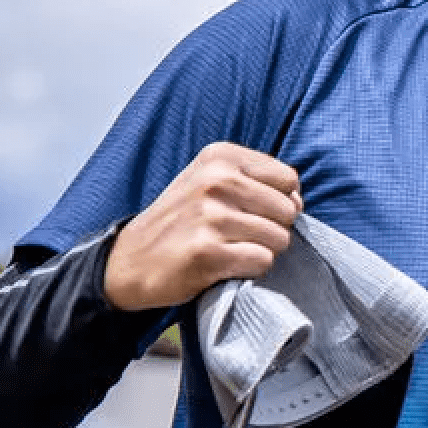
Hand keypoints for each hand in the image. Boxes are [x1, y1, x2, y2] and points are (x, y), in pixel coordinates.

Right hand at [104, 143, 302, 311]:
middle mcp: (216, 180)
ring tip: (228, 248)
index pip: (289, 179)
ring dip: (261, 250)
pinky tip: (223, 265)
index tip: (251, 211)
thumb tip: (299, 200)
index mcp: (220, 157)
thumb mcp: (210, 181)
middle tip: (237, 235)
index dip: (280, 201)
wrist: (129, 261)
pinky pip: (262, 261)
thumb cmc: (182, 221)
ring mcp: (210, 216)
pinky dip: (250, 269)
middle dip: (272, 228)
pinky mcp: (207, 251)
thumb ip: (257, 181)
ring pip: (280, 239)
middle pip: (288, 211)